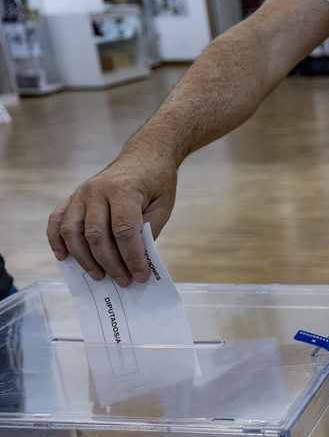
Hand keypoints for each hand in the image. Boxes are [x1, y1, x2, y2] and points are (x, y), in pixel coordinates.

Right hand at [47, 149, 178, 286]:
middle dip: (110, 263)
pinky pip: (57, 220)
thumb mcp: (163, 206)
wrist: (144, 156)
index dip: (132, 257)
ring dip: (84, 258)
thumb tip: (134, 261)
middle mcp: (97, 191)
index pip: (124, 232)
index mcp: (124, 190)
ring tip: (99, 276)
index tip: (140, 276)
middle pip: (96, 235)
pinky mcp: (73, 196)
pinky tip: (64, 258)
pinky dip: (57, 240)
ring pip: (73, 232)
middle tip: (123, 281)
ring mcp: (81, 193)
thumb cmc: (157, 182)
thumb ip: (148, 231)